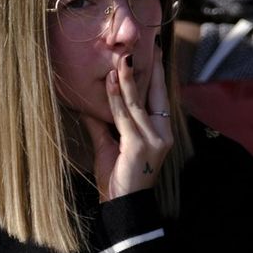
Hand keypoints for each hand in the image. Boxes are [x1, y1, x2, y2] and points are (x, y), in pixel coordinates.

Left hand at [82, 50, 172, 201]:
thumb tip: (89, 104)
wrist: (122, 206)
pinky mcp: (140, 146)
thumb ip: (103, 124)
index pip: (159, 97)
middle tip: (144, 46)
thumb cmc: (117, 179)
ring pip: (138, 103)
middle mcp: (163, 134)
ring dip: (127, 79)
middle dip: (150, 68)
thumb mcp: (109, 146)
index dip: (157, 74)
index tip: (155, 52)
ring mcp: (155, 140)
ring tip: (120, 59)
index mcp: (161, 132)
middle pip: (155, 94)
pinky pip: (125, 117)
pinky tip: (111, 82)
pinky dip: (116, 98)